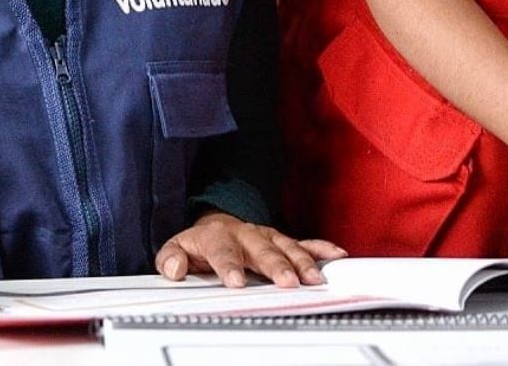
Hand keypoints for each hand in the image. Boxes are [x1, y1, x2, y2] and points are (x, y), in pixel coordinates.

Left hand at [156, 212, 347, 288]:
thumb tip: (175, 268)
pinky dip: (322, 249)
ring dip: (302, 262)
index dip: (230, 266)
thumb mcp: (176, 248)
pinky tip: (337, 256)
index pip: (223, 251)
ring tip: (313, 279)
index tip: (236, 282)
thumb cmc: (199, 245)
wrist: (217, 225)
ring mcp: (267, 236)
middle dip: (276, 265)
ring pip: (287, 246)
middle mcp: (246, 233)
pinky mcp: (282, 240)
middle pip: (263, 249)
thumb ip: (170, 258)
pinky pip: (305, 242)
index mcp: (217, 236)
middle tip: (287, 282)